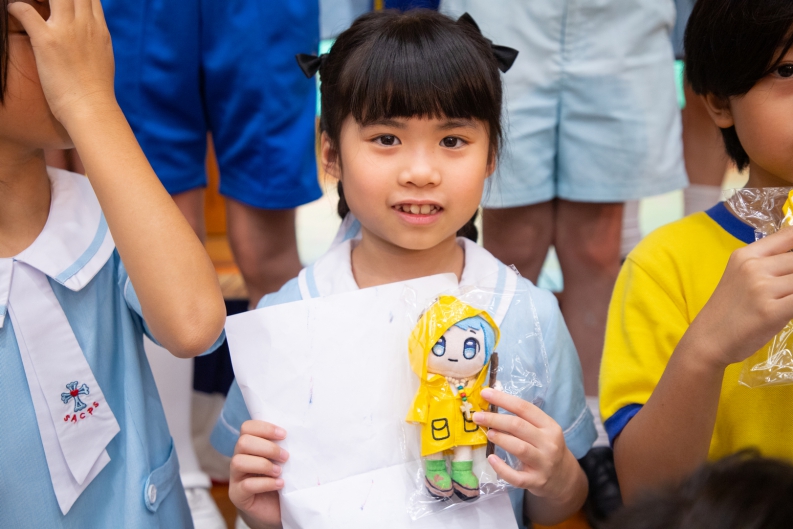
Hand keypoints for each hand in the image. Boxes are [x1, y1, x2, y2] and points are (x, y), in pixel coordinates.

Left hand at [8, 0, 115, 126]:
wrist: (92, 109)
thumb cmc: (96, 91)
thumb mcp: (103, 58)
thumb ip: (95, 40)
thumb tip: (90, 37)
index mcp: (99, 29)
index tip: (62, 4)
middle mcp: (85, 25)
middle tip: (43, 3)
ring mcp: (66, 31)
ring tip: (31, 3)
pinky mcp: (46, 41)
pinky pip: (24, 10)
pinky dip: (16, 7)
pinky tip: (14, 12)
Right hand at [229, 421, 288, 528]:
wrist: (277, 508)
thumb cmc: (282, 479)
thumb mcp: (283, 460)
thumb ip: (284, 446)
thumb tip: (299, 434)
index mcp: (249, 446)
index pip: (247, 427)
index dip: (265, 428)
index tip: (284, 435)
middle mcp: (239, 458)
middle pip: (243, 442)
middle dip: (267, 448)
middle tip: (285, 457)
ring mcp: (235, 477)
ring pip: (238, 462)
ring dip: (263, 464)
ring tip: (280, 471)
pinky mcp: (238, 495)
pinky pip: (246, 485)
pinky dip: (266, 483)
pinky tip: (280, 484)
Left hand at [474, 389, 581, 502]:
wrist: (563, 477)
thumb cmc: (546, 448)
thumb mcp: (543, 431)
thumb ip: (523, 419)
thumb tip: (491, 404)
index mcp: (550, 426)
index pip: (524, 408)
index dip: (503, 399)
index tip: (485, 393)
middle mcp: (549, 443)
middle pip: (519, 426)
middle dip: (495, 419)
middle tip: (478, 416)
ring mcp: (543, 463)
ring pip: (519, 448)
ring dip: (500, 439)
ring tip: (487, 433)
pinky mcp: (536, 481)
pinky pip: (516, 476)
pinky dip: (502, 468)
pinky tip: (491, 459)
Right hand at [686, 224, 792, 368]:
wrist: (708, 340)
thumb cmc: (728, 311)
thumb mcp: (742, 277)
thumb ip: (769, 264)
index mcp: (746, 255)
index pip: (789, 234)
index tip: (791, 267)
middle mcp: (753, 267)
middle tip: (787, 289)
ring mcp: (762, 288)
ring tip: (786, 299)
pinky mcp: (771, 310)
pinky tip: (789, 309)